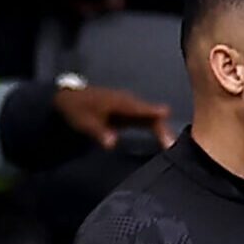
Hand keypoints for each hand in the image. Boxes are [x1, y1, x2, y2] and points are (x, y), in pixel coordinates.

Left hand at [53, 84, 174, 149]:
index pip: (141, 109)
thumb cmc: (78, 108)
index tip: (166, 116)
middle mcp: (130, 103)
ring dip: (162, 130)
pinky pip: (147, 120)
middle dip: (162, 128)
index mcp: (120, 103)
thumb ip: (99, 132)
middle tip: (171, 144)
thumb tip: (112, 143)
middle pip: (151, 115)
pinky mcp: (130, 113)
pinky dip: (156, 129)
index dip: (153, 113)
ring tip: (172, 145)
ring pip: (151, 118)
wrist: (71, 98)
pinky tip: (164, 141)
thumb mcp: (85, 122)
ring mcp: (131, 107)